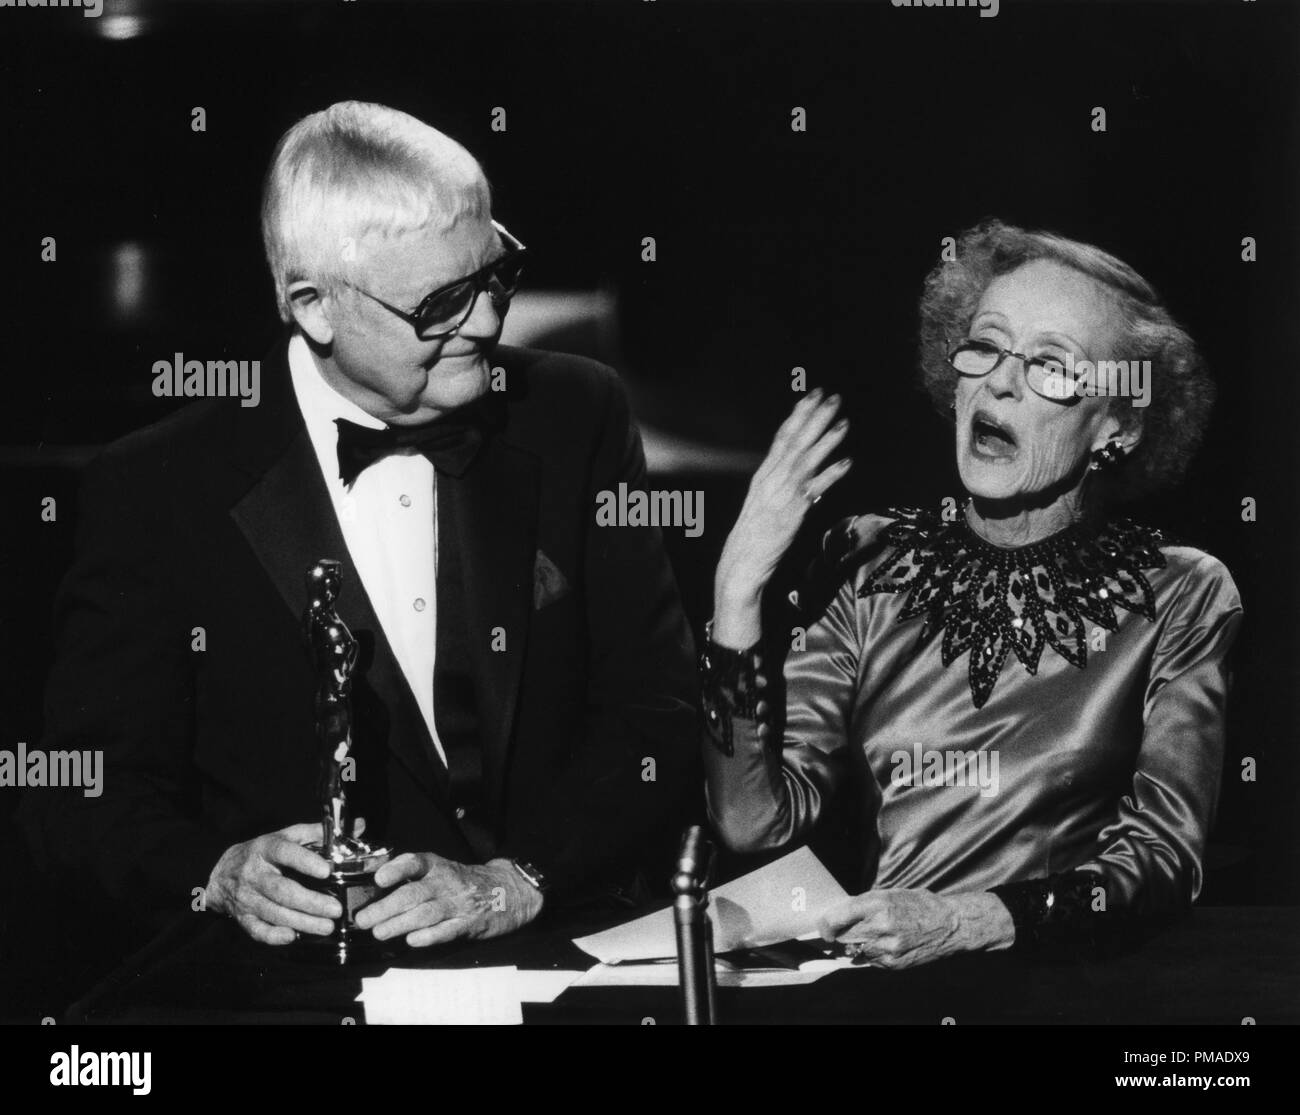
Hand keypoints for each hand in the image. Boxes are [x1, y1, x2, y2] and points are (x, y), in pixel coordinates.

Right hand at [204, 819, 349, 944]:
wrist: (222, 872)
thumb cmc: (263, 853)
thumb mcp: (287, 836)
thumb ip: (320, 833)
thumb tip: (359, 826)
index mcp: (267, 849)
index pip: (285, 852)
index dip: (305, 861)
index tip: (326, 870)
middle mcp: (255, 873)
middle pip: (281, 890)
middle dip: (310, 902)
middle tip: (335, 909)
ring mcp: (247, 897)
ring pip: (274, 912)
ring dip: (302, 922)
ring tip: (327, 927)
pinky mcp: (243, 917)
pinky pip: (257, 930)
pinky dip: (274, 936)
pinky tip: (294, 937)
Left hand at [354, 854, 543, 947]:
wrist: (509, 890)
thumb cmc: (466, 881)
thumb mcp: (441, 868)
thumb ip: (411, 871)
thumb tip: (373, 875)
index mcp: (438, 866)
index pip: (415, 862)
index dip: (397, 869)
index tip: (379, 879)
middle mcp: (447, 882)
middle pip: (413, 894)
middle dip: (385, 908)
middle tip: (364, 919)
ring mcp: (458, 904)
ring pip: (425, 914)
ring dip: (399, 925)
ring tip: (379, 933)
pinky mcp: (468, 924)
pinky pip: (446, 930)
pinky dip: (428, 936)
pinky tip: (412, 941)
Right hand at [713, 388, 850, 647]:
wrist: (741, 562)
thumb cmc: (753, 537)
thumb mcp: (765, 506)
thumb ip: (786, 491)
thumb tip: (812, 486)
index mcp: (763, 475)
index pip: (781, 437)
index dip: (798, 415)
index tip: (812, 396)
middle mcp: (771, 479)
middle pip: (795, 441)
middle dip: (814, 417)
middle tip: (832, 397)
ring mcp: (782, 493)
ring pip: (807, 458)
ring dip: (827, 438)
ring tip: (844, 421)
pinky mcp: (793, 511)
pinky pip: (816, 487)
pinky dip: (832, 473)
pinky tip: (847, 461)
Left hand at [817, 888, 1014, 968]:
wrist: (951, 925)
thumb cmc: (919, 904)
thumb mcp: (890, 893)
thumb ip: (864, 904)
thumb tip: (840, 913)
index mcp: (878, 904)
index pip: (838, 917)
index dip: (825, 924)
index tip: (822, 926)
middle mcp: (881, 927)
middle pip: (843, 937)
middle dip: (838, 935)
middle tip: (835, 933)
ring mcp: (888, 948)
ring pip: (855, 951)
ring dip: (855, 946)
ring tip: (867, 936)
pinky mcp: (894, 964)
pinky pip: (871, 961)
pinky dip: (871, 954)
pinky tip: (883, 945)